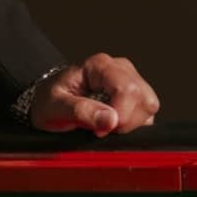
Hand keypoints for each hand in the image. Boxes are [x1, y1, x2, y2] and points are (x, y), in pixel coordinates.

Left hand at [27, 51, 158, 135]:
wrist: (47, 100)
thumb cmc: (49, 100)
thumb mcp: (54, 107)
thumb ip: (80, 112)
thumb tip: (110, 120)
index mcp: (99, 66)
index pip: (127, 89)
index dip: (120, 114)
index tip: (101, 130)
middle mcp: (120, 69)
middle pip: (144, 98)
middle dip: (127, 122)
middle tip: (102, 130)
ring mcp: (130, 81)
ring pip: (149, 107)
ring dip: (130, 125)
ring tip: (104, 127)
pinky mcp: (135, 96)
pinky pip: (146, 114)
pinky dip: (132, 126)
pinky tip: (111, 126)